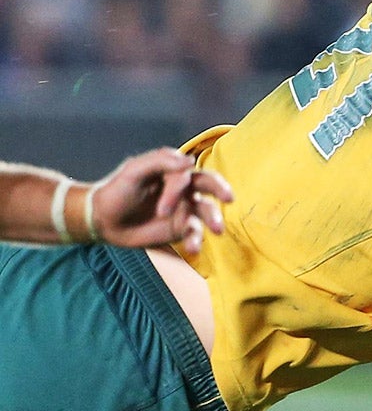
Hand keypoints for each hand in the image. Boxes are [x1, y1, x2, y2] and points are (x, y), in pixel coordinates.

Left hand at [94, 148, 233, 256]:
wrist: (103, 220)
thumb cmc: (117, 190)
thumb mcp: (133, 170)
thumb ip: (160, 161)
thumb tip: (190, 162)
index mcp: (172, 171)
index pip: (186, 175)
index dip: (177, 191)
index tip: (162, 209)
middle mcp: (183, 188)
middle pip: (209, 184)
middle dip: (220, 189)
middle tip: (229, 197)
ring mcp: (184, 208)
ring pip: (207, 210)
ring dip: (214, 218)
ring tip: (218, 230)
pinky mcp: (181, 229)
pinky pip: (195, 232)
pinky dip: (197, 240)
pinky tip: (194, 249)